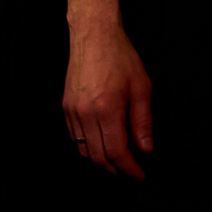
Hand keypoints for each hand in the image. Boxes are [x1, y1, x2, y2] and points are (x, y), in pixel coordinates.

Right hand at [63, 24, 153, 178]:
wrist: (94, 37)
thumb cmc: (120, 57)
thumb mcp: (141, 86)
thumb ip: (143, 121)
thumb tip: (146, 148)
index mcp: (107, 109)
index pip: (117, 152)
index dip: (129, 168)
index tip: (140, 175)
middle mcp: (85, 114)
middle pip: (98, 157)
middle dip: (115, 170)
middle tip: (130, 172)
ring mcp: (72, 111)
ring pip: (83, 151)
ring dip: (101, 161)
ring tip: (118, 162)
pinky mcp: (65, 108)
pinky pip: (74, 138)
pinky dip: (88, 148)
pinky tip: (102, 145)